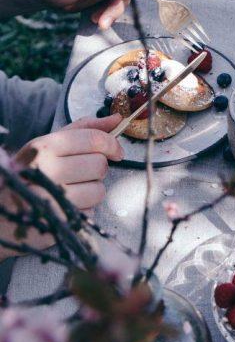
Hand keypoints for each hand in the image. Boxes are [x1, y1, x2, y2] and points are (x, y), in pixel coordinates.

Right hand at [0, 115, 122, 256]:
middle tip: (78, 172)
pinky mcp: (56, 221)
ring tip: (70, 189)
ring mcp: (50, 198)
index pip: (93, 140)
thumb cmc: (29, 171)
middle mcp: (47, 170)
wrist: (1, 208)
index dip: (112, 144)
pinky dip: (82, 209)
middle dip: (95, 169)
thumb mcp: (48, 144)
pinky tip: (65, 205)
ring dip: (91, 190)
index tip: (115, 151)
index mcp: (44, 146)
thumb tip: (117, 119)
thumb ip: (84, 129)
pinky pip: (89, 212)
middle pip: (99, 166)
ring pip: (98, 191)